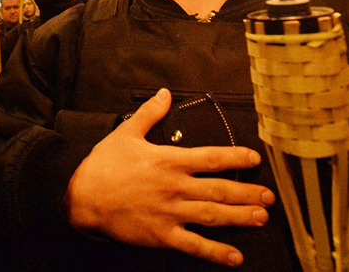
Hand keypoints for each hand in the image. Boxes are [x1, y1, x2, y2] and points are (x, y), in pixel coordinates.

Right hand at [63, 88, 275, 266]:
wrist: (79, 195)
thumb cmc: (103, 164)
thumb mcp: (127, 132)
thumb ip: (151, 113)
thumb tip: (164, 93)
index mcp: (171, 160)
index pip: (212, 157)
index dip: (236, 158)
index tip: (255, 159)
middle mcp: (176, 187)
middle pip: (220, 189)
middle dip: (247, 192)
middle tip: (270, 197)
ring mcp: (170, 212)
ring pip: (213, 215)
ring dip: (239, 217)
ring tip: (261, 218)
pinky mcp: (161, 235)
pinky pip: (193, 245)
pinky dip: (215, 252)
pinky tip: (235, 257)